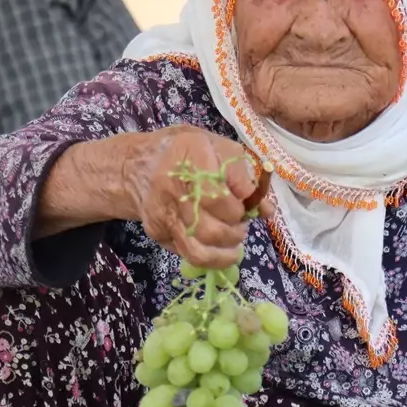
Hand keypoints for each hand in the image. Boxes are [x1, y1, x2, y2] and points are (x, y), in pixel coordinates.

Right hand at [123, 125, 274, 268]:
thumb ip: (246, 177)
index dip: (238, 210)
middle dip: (235, 233)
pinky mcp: (156, 232)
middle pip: (211, 229)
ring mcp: (161, 213)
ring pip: (198, 251)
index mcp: (191, 157)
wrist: (140, 164)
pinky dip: (209, 257)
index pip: (219, 198)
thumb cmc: (189, 154)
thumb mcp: (221, 149)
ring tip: (233, 241)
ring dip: (225, 252)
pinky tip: (217, 245)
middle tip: (241, 226)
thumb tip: (266, 210)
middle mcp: (171, 187)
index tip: (244, 207)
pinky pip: (187, 254)